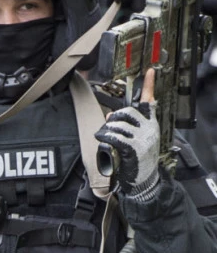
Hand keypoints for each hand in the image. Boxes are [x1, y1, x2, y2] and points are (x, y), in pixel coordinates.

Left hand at [95, 69, 160, 198]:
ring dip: (106, 129)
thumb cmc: (137, 159)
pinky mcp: (134, 148)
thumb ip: (125, 125)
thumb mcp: (135, 139)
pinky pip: (114, 136)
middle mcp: (149, 129)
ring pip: (118, 124)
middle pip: (127, 112)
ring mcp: (142, 138)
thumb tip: (109, 114)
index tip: (150, 71)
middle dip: (114, 117)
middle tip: (108, 125)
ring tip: (104, 136)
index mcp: (151, 125)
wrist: (144, 181)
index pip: (150, 102)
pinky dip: (104, 137)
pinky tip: (101, 140)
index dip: (149, 86)